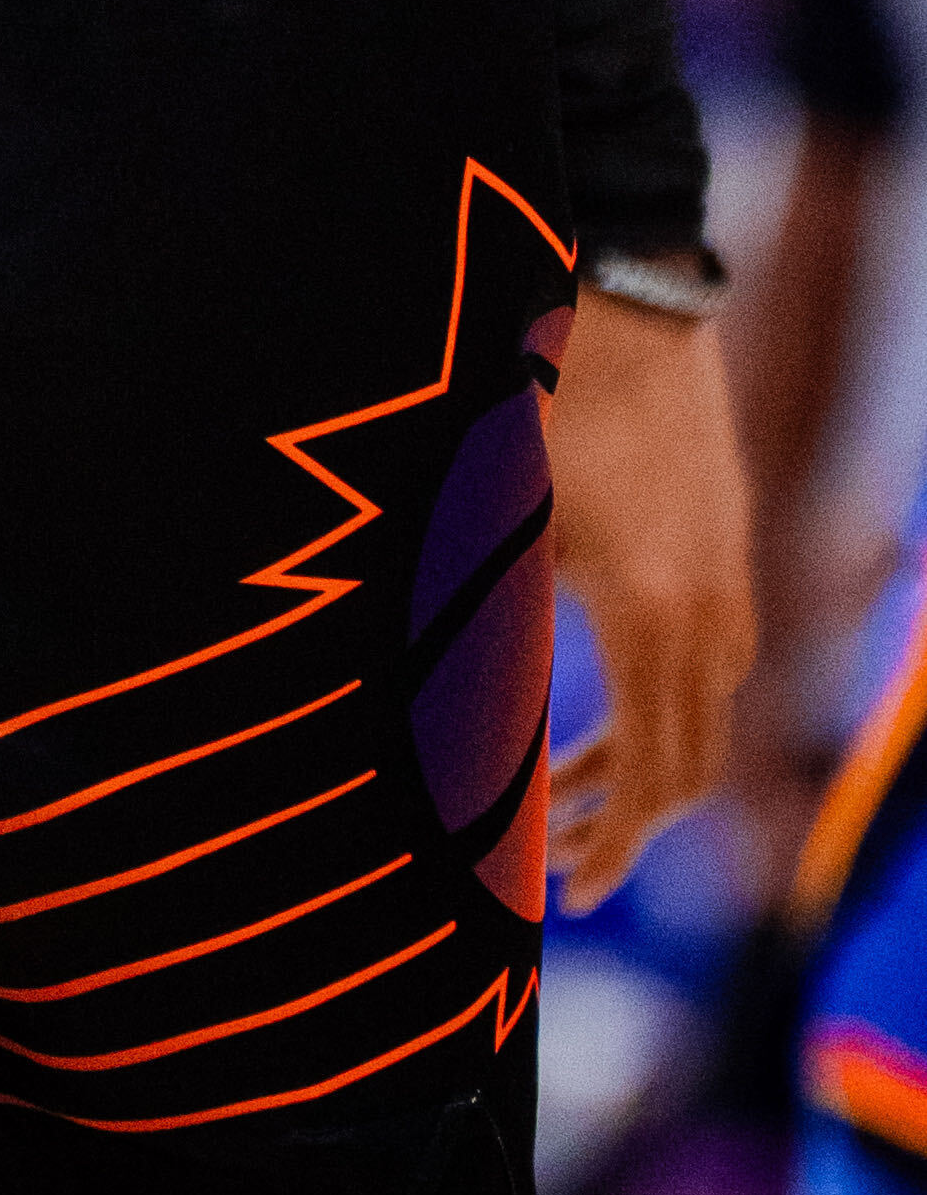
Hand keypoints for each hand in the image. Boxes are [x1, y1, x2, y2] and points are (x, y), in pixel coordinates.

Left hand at [545, 284, 755, 903]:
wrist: (631, 301)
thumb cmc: (540, 401)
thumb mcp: (500, 521)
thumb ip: (497, 630)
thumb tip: (464, 733)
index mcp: (651, 616)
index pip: (651, 779)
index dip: (608, 846)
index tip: (565, 893)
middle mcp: (710, 614)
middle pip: (687, 768)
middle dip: (620, 826)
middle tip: (552, 860)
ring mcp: (730, 581)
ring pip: (700, 716)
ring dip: (637, 766)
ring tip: (557, 791)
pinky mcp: (728, 549)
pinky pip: (709, 660)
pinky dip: (659, 705)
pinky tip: (599, 707)